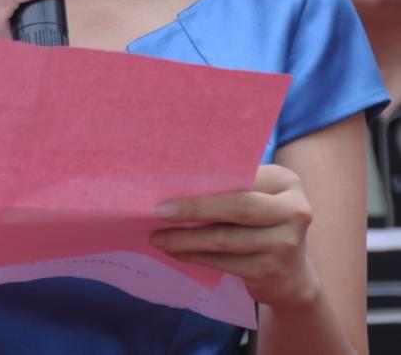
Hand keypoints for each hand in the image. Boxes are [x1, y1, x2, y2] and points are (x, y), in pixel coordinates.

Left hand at [150, 164, 318, 308]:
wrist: (293, 276)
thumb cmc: (264, 223)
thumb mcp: (260, 196)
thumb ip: (233, 186)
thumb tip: (178, 181)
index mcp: (287, 181)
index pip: (243, 176)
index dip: (207, 181)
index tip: (169, 179)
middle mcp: (294, 211)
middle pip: (238, 207)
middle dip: (194, 209)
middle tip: (158, 211)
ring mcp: (285, 244)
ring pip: (226, 239)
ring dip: (186, 239)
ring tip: (158, 237)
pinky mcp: (271, 272)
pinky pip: (224, 262)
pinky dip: (196, 257)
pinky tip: (176, 252)